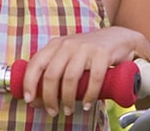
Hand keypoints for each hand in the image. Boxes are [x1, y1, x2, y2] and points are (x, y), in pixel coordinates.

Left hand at [23, 26, 149, 112]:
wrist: (120, 38)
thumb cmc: (90, 52)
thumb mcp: (68, 54)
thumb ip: (53, 69)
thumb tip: (36, 99)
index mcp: (56, 44)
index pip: (36, 64)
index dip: (29, 84)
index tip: (30, 100)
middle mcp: (69, 44)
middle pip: (52, 75)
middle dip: (50, 98)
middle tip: (53, 111)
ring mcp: (86, 48)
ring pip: (70, 78)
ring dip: (68, 99)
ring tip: (69, 110)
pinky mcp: (103, 53)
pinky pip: (94, 79)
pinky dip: (89, 95)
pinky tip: (88, 104)